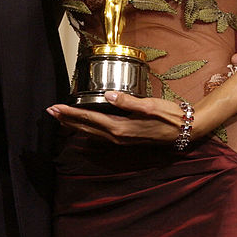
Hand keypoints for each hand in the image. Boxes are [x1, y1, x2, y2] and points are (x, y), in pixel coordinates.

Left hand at [47, 92, 182, 145]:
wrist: (187, 130)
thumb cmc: (170, 116)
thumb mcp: (150, 105)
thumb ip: (128, 102)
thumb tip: (108, 96)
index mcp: (121, 128)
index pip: (89, 119)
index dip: (71, 113)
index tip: (55, 107)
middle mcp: (118, 137)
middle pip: (86, 128)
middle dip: (67, 120)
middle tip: (50, 112)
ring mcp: (122, 140)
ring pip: (92, 133)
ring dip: (75, 125)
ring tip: (61, 118)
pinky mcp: (126, 138)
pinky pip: (100, 135)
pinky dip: (88, 128)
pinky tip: (85, 125)